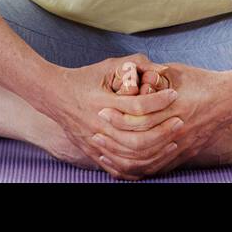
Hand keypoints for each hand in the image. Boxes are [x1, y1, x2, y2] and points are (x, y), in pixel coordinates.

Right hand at [36, 54, 181, 180]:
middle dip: (163, 131)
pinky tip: (153, 160)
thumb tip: (162, 69)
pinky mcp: (93, 153)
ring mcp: (95, 142)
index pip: (137, 107)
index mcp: (102, 102)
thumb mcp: (107, 66)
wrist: (53, 95)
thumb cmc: (83, 78)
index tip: (174, 94)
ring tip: (172, 141)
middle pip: (138, 138)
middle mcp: (98, 125)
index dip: (159, 101)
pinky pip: (118, 168)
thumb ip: (135, 63)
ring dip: (156, 151)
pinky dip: (137, 168)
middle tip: (179, 120)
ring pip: (131, 156)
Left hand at [98, 62, 231, 178]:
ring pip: (147, 160)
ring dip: (123, 157)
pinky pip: (160, 167)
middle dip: (114, 139)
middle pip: (139, 142)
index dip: (118, 116)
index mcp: (173, 107)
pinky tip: (126, 164)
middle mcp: (177, 129)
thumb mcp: (176, 72)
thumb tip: (131, 76)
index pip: (139, 117)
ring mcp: (183, 145)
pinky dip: (141, 168)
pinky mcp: (186, 153)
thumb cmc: (204, 80)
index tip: (101, 110)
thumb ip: (153, 75)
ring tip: (105, 151)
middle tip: (96, 133)